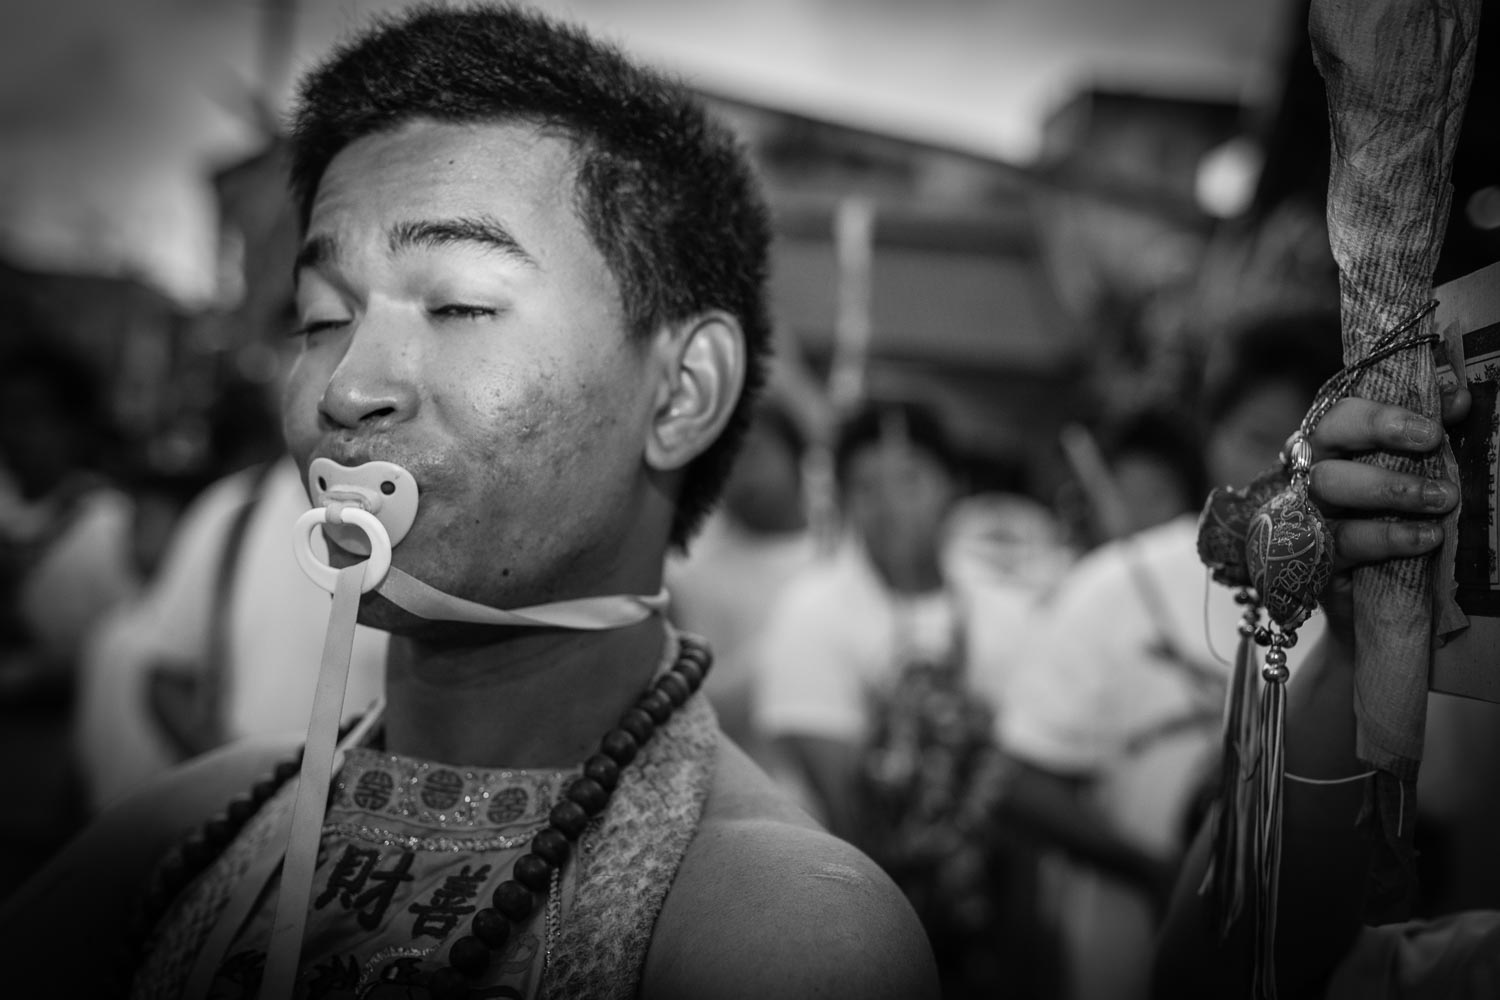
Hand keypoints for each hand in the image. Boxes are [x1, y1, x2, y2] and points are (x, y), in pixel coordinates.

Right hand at [1306, 385, 1467, 631]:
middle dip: (1379, 434)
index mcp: (1329, 449)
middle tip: (1434, 443)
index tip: (1431, 426)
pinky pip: (1342, 541)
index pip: (1341, 415)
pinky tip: (1426, 539)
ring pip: (1327, 486)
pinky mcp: (1312, 558)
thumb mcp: (1404, 476)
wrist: (1365, 600)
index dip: (1382, 414)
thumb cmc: (1384, 523)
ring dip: (1388, 486)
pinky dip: (1387, 538)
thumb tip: (1457, 397)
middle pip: (1323, 439)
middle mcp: (1307, 475)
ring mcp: (1305, 515)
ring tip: (1442, 498)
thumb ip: (1424, 439)